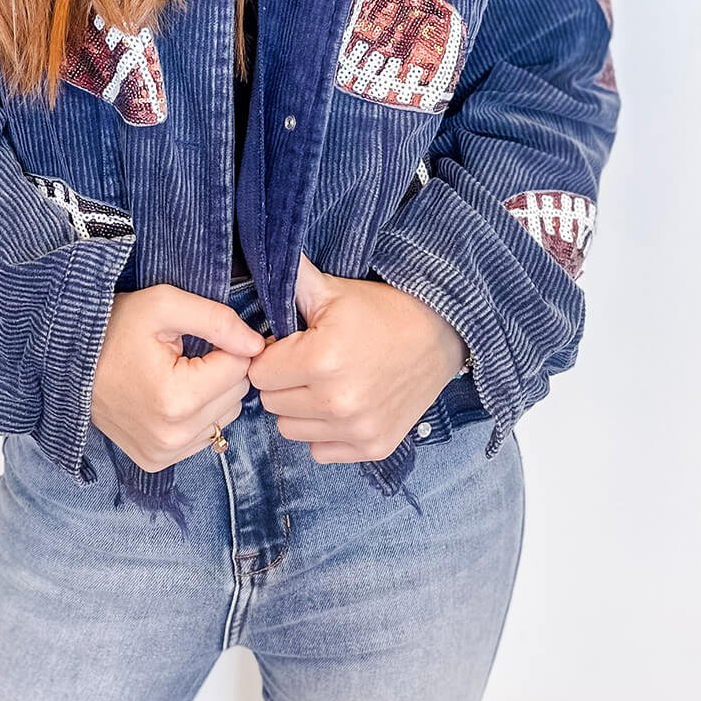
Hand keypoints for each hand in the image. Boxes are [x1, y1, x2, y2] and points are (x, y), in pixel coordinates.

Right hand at [92, 283, 265, 472]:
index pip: (240, 368)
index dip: (225, 344)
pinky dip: (195, 414)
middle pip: (236, 395)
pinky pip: (203, 435)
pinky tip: (168, 395)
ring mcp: (164, 454)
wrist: (67, 360)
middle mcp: (173, 436)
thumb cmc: (114, 327)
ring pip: (224, 416)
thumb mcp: (165, 305)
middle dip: (219, 369)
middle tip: (183, 354)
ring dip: (210, 393)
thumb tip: (258, 344)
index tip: (199, 336)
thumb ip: (218, 320)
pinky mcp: (156, 461)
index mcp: (178, 400)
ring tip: (174, 374)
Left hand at [247, 252, 467, 463]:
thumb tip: (262, 250)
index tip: (293, 344)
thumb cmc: (381, 310)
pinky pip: (319, 451)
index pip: (259, 372)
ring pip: (290, 429)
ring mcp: (357, 429)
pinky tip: (341, 405)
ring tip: (325, 382)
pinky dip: (324, 431)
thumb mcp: (331, 289)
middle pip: (271, 402)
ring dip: (300, 408)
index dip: (271, 354)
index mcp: (322, 360)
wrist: (441, 334)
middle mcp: (338, 402)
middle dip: (283, 380)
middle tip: (310, 361)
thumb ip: (289, 277)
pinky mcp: (374, 447)